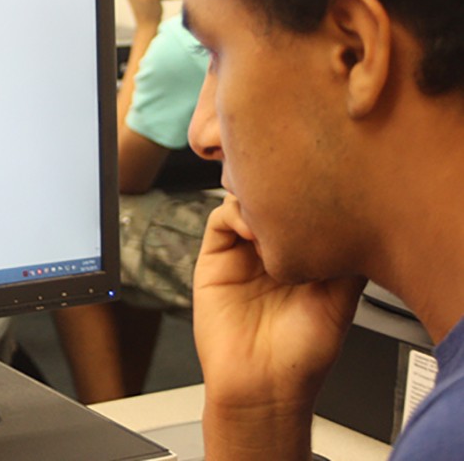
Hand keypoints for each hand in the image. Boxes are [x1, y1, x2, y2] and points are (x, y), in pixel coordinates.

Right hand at [193, 195, 365, 459]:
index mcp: (302, 256)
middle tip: (296, 192)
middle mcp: (270, 251)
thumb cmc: (302, 354)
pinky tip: (254, 230)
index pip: (302, 209)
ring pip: (244, 203)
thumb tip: (357, 217)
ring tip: (275, 217)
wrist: (264, 384)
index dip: (310, 194)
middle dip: (282, 189)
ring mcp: (241, 254)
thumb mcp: (341, 299)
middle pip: (271, 200)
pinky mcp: (214, 260)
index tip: (322, 191)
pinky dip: (234, 214)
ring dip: (257, 200)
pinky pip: (219, 222)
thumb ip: (346, 258)